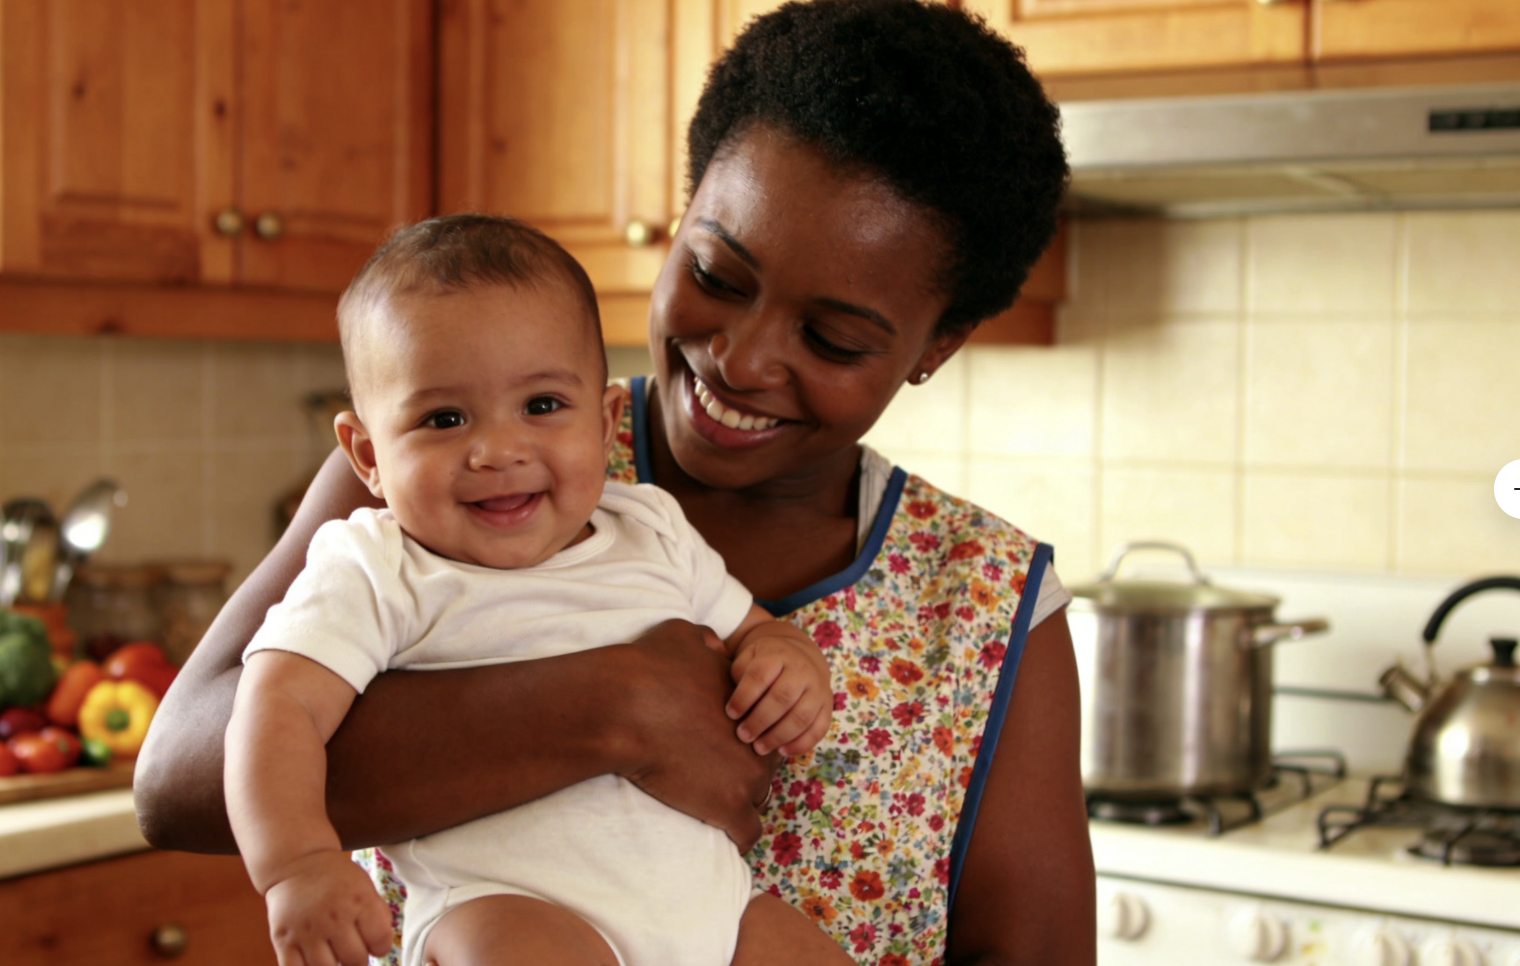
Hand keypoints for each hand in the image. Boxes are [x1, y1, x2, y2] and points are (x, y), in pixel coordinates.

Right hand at [263, 851, 392, 965]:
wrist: (297, 863)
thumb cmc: (337, 880)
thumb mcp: (365, 887)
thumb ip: (378, 915)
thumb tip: (381, 948)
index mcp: (359, 900)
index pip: (380, 941)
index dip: (380, 947)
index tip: (373, 944)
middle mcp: (333, 916)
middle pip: (356, 960)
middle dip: (357, 959)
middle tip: (351, 950)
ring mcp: (307, 929)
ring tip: (333, 955)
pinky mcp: (282, 939)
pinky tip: (313, 960)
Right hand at [615, 619, 776, 851]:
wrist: (626, 707)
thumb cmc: (649, 668)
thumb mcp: (684, 635)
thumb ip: (707, 642)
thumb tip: (715, 647)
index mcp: (750, 706)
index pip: (762, 729)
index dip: (740, 740)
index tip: (714, 746)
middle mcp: (758, 741)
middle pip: (764, 766)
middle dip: (742, 771)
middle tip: (711, 776)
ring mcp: (747, 777)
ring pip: (758, 799)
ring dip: (738, 802)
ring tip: (711, 804)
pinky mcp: (728, 808)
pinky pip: (748, 834)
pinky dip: (736, 836)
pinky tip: (718, 831)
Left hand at [727, 621, 832, 756]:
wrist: (801, 655)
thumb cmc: (766, 661)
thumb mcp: (749, 656)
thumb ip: (737, 672)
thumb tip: (726, 696)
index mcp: (778, 654)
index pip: (760, 675)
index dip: (744, 697)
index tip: (730, 713)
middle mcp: (802, 670)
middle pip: (782, 698)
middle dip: (759, 720)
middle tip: (742, 736)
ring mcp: (818, 688)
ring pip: (801, 716)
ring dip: (778, 736)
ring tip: (758, 748)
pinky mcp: (827, 706)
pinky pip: (819, 728)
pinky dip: (801, 743)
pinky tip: (782, 751)